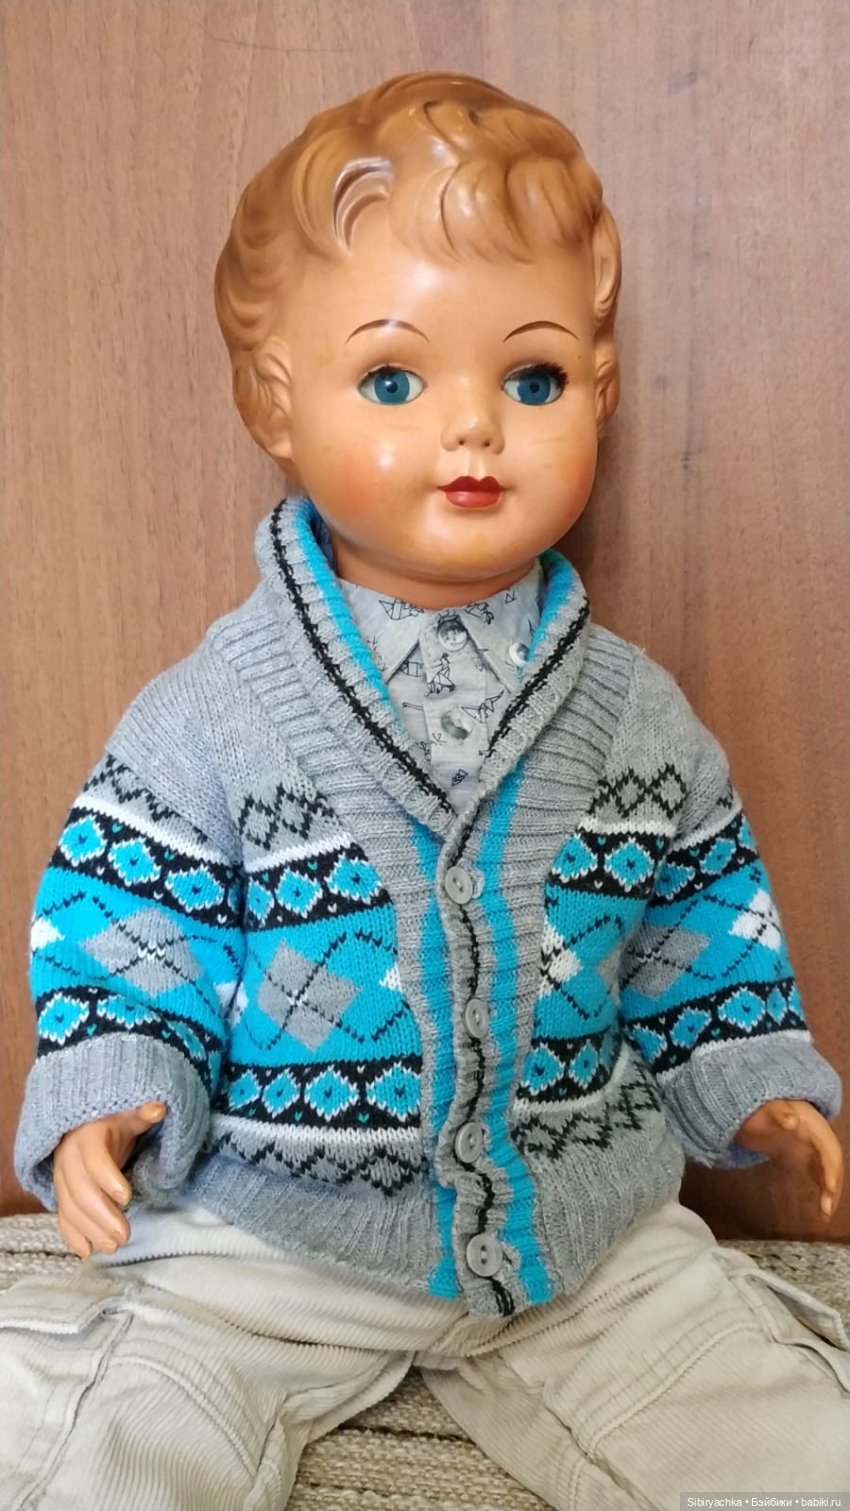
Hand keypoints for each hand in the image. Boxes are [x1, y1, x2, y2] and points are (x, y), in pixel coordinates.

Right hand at [53, 1101, 166, 1257]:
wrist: (83, 1126)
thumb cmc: (113, 1122)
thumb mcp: (129, 1115)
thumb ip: (144, 1113)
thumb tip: (160, 1107)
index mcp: (87, 1137)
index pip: (93, 1160)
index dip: (108, 1179)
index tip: (127, 1197)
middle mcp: (68, 1159)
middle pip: (80, 1191)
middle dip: (101, 1216)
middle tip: (124, 1235)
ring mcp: (61, 1179)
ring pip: (70, 1208)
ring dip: (90, 1230)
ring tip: (113, 1246)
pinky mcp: (61, 1194)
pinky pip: (62, 1216)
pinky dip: (72, 1235)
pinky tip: (87, 1251)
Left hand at [734, 1099, 843, 1220]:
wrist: (756, 1108)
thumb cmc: (762, 1109)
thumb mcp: (768, 1110)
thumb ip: (779, 1114)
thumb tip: (792, 1122)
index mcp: (814, 1126)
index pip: (829, 1149)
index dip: (831, 1168)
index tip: (829, 1188)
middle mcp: (819, 1138)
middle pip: (832, 1164)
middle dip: (833, 1186)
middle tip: (826, 1209)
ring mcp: (814, 1148)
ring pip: (829, 1172)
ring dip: (830, 1193)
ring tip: (824, 1215)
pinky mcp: (807, 1157)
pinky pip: (821, 1175)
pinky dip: (823, 1192)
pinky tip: (822, 1210)